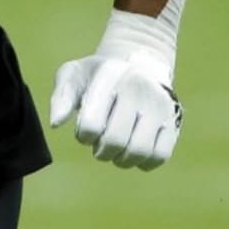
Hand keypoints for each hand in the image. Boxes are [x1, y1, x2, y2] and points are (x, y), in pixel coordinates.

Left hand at [49, 10, 182, 169]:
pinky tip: (134, 150)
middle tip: (100, 145)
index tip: (85, 128)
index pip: (90, 125)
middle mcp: (138, 87)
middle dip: (101, 151)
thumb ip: (61, 97)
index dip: (83, 135)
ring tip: (117, 150)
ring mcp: (159, 104)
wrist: (138, 66)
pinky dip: (143, 162)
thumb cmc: (98, 77)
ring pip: (139, 151)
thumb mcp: (74, 75)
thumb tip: (56, 123)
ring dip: (121, 160)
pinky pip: (159, 156)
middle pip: (114, 141)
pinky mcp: (173, 120)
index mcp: (111, 75)